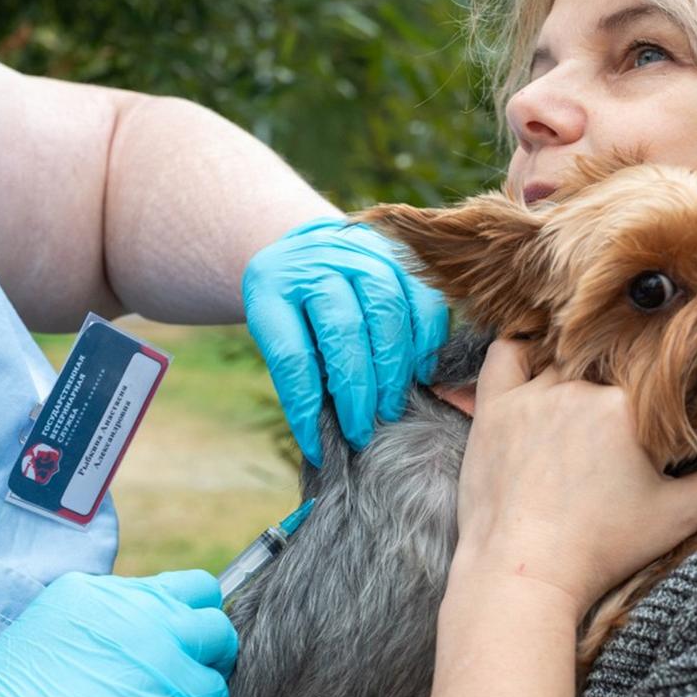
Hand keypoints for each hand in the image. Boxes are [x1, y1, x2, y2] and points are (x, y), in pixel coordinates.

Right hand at [0, 570, 236, 696]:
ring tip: (187, 692)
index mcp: (97, 590)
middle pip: (202, 594)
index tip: (171, 636)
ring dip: (208, 663)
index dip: (174, 611)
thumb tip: (134, 629)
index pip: (165, 585)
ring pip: (219, 636)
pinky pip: (214, 690)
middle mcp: (133, 606)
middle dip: (201, 627)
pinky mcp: (175, 688)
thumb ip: (100, 620)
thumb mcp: (52, 630)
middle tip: (191, 661)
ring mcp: (158, 642)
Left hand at [242, 216, 448, 464]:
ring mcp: (361, 251)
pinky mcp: (401, 255)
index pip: (291, 356)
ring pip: (386, 312)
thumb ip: (299, 374)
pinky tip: (421, 375)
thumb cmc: (294, 309)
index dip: (306, 408)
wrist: (311, 249)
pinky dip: (425, 342)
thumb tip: (322, 439)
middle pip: (342, 332)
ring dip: (392, 370)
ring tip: (391, 408)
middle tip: (362, 431)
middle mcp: (317, 261)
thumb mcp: (278, 334)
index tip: (316, 447)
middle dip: (356, 391)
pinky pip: (422, 300)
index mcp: (271, 286)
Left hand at [454, 340, 696, 614]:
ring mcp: (532, 395)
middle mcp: (580, 388)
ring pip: (560, 359)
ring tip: (581, 394)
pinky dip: (518, 352)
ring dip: (573, 369)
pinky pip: (502, 357)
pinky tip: (533, 361)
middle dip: (619, 379)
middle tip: (616, 406)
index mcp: (630, 406)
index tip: (659, 406)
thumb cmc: (602, 548)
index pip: (656, 374)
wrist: (523, 573)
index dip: (661, 387)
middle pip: (608, 364)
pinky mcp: (493, 408)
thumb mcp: (675, 517)